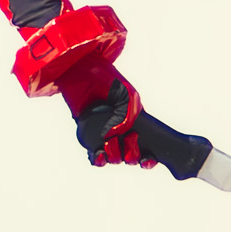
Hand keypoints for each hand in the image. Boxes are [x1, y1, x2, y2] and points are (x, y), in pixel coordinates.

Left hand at [57, 53, 156, 168]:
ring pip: (115, 158)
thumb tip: (117, 136)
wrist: (82, 72)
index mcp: (136, 122)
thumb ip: (129, 116)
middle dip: (132, 156)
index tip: (148, 158)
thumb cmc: (107, 80)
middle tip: (128, 142)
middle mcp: (121, 131)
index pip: (147, 146)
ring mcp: (104, 134)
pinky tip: (99, 155)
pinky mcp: (88, 135)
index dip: (149, 157)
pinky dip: (99, 159)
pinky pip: (96, 155)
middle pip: (132, 156)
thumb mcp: (127, 96)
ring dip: (115, 157)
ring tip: (110, 146)